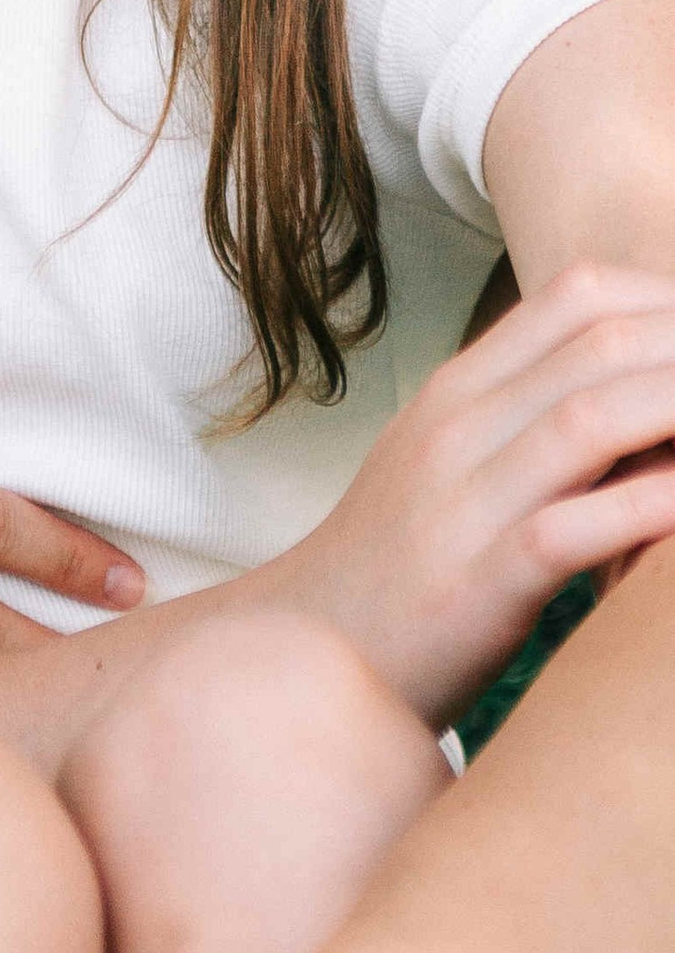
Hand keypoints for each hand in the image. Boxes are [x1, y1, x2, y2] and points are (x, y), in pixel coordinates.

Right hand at [278, 260, 674, 722]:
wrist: (313, 656)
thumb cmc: (408, 570)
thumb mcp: (462, 470)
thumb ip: (537, 423)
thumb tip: (647, 405)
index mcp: (459, 390)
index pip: (577, 297)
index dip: (672, 299)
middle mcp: (458, 426)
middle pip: (601, 342)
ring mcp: (462, 500)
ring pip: (594, 418)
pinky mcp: (476, 582)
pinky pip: (574, 529)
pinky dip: (655, 508)